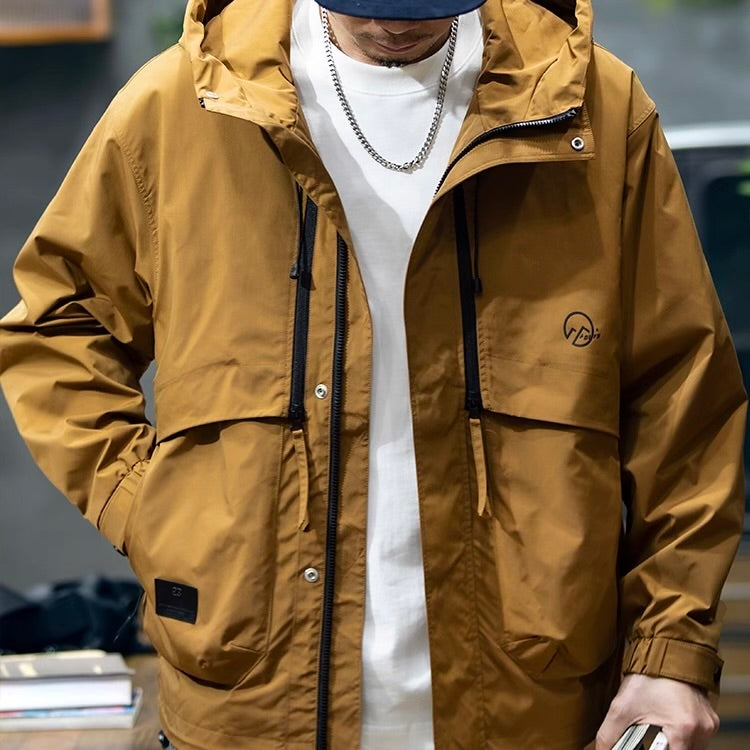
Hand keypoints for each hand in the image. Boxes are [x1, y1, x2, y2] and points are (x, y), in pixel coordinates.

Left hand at [595, 674, 718, 749]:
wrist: (664, 652)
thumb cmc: (646, 677)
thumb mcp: (621, 708)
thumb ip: (608, 736)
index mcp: (683, 730)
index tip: (648, 746)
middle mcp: (702, 730)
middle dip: (664, 748)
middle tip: (649, 736)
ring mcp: (709, 724)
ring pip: (691, 748)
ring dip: (674, 744)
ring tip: (658, 729)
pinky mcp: (711, 719)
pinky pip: (697, 737)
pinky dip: (683, 736)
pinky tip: (669, 723)